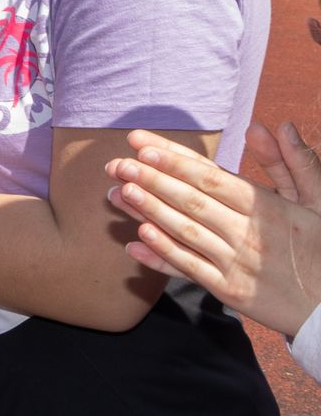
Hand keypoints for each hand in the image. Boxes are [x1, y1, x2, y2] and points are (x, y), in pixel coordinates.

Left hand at [106, 128, 320, 337]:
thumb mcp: (320, 202)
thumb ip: (295, 162)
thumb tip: (278, 125)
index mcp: (266, 206)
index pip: (210, 176)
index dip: (173, 159)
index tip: (140, 143)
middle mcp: (248, 232)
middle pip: (191, 200)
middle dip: (150, 179)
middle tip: (116, 163)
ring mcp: (236, 262)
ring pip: (185, 231)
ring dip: (149, 211)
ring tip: (119, 191)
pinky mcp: (230, 290)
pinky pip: (190, 269)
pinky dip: (162, 254)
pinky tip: (137, 239)